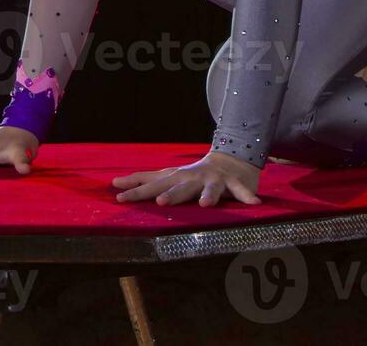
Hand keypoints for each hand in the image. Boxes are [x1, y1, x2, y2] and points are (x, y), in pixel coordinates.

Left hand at [111, 151, 261, 206]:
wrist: (229, 160)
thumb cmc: (193, 174)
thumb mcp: (169, 176)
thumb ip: (145, 181)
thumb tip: (114, 183)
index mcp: (176, 178)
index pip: (153, 183)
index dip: (137, 190)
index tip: (118, 195)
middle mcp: (192, 177)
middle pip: (179, 187)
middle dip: (170, 193)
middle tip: (160, 202)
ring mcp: (213, 180)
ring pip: (210, 189)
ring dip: (207, 195)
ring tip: (204, 205)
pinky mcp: (233, 183)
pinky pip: (241, 191)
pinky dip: (246, 196)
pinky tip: (253, 204)